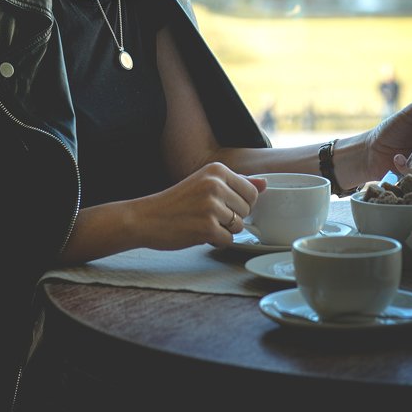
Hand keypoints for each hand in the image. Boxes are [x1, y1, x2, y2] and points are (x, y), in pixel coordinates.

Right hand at [135, 162, 264, 249]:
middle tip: (206, 214)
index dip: (238, 203)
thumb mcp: (205, 183)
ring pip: (239, 226)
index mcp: (217, 169)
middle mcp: (215, 184)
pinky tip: (198, 233)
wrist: (146, 217)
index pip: (251, 192)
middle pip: (247, 210)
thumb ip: (237, 183)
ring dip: (223, 230)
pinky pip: (228, 241)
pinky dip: (216, 242)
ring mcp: (211, 206)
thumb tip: (265, 184)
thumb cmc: (177, 201)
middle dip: (231, 217)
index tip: (218, 203)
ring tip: (201, 222)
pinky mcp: (206, 228)